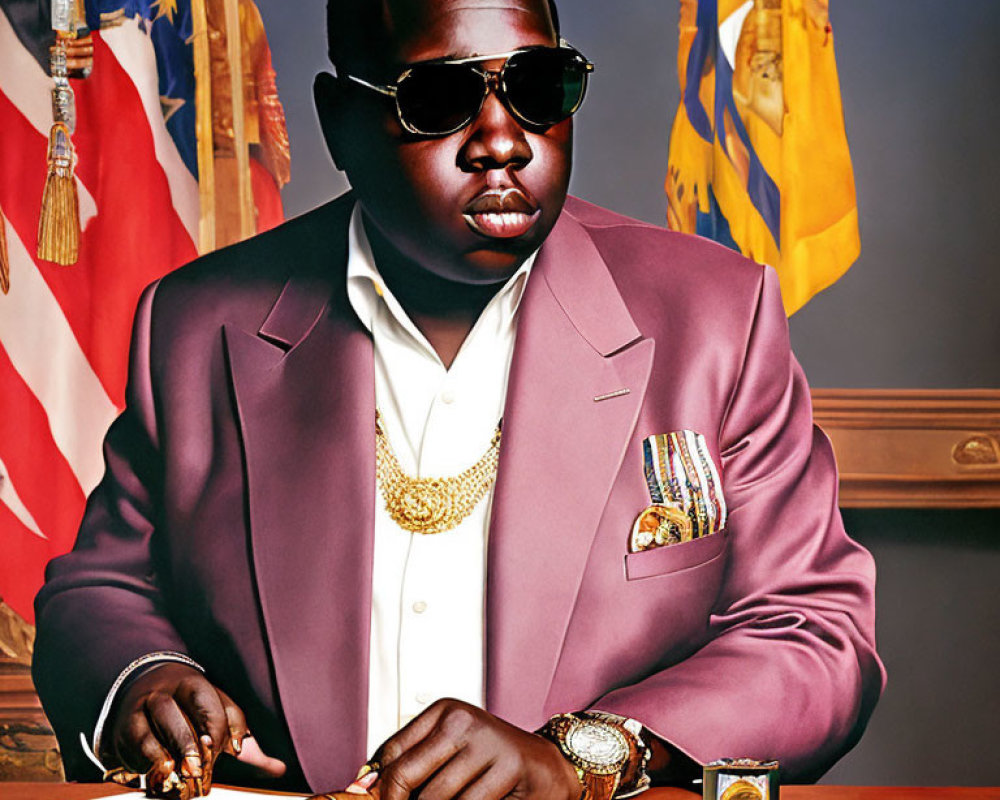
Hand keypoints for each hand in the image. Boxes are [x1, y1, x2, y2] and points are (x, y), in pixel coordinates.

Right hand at [106, 662, 285, 794]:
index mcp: (195, 684)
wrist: (141, 694)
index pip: (213, 703)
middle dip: (197, 740)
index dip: (225, 728)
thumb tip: (279, 769)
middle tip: (206, 767)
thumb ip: (243, 741)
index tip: (234, 751)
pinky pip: (139, 741)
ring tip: (186, 773)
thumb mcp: (215, 718)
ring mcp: (145, 705)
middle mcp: (169, 690)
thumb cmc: (188, 713)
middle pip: (185, 710)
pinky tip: (163, 772)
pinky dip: (151, 759)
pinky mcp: (126, 726)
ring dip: (175, 750)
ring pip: (160, 723)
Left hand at [366, 699, 580, 799]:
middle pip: (404, 776)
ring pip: (433, 799)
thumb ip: (413, 765)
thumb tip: (365, 789)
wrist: (548, 768)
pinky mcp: (507, 767)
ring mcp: (486, 742)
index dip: (379, 788)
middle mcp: (463, 720)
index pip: (391, 752)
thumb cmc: (494, 763)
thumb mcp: (451, 753)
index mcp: (445, 711)